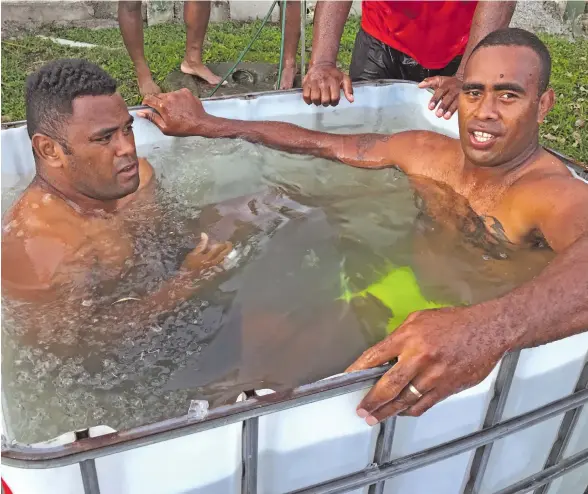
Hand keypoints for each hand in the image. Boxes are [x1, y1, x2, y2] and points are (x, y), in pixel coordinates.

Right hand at [137, 88, 215, 136]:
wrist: (200, 123)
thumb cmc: (182, 128)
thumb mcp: (165, 127)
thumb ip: (152, 118)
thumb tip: (140, 112)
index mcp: (162, 105)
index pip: (148, 98)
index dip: (146, 102)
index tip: (147, 106)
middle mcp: (169, 96)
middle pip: (158, 95)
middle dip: (157, 102)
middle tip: (163, 110)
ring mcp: (178, 92)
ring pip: (168, 94)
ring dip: (168, 100)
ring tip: (174, 109)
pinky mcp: (186, 91)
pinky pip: (177, 93)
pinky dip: (177, 98)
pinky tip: (182, 106)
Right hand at [181, 233, 232, 276]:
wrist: (187, 281)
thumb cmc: (188, 267)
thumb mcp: (192, 254)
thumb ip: (201, 245)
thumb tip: (204, 234)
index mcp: (207, 257)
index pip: (219, 248)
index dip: (223, 244)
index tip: (225, 241)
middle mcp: (214, 263)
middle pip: (225, 254)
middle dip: (229, 248)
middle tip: (229, 244)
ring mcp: (216, 269)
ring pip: (226, 261)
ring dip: (229, 255)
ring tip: (228, 251)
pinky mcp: (217, 274)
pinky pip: (225, 267)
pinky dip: (227, 262)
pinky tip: (226, 260)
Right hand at [302, 63, 353, 106]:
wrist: (322, 64)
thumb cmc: (334, 74)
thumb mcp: (344, 79)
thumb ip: (349, 90)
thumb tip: (351, 100)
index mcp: (334, 82)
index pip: (334, 98)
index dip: (334, 102)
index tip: (333, 101)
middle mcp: (323, 82)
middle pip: (325, 100)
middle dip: (326, 103)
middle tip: (326, 100)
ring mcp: (314, 83)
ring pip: (315, 99)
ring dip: (318, 103)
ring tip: (319, 99)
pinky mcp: (306, 83)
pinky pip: (306, 96)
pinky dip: (308, 100)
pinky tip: (312, 99)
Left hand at [346, 306, 506, 423]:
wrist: (487, 330)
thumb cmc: (454, 322)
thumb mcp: (419, 319)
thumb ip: (400, 337)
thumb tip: (386, 355)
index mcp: (408, 338)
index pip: (374, 357)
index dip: (357, 371)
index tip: (346, 380)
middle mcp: (418, 358)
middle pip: (387, 385)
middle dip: (371, 401)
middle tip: (361, 410)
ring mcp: (433, 376)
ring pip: (405, 400)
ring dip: (388, 411)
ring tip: (375, 418)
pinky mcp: (447, 388)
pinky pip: (423, 404)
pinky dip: (409, 410)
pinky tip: (401, 412)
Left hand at [418, 76, 462, 119]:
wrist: (466, 82)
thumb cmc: (449, 84)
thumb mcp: (439, 80)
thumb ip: (429, 82)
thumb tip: (419, 85)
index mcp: (448, 83)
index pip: (441, 91)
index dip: (435, 99)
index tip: (430, 108)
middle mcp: (456, 88)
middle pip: (449, 97)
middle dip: (443, 105)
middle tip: (437, 114)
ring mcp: (462, 93)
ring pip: (457, 101)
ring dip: (451, 109)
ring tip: (445, 117)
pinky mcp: (467, 99)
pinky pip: (464, 105)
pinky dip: (459, 111)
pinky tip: (456, 117)